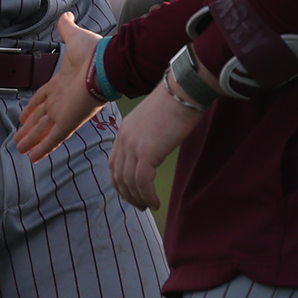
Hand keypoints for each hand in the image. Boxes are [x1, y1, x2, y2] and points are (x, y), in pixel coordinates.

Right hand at [14, 12, 104, 160]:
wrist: (106, 63)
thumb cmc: (94, 51)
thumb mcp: (75, 37)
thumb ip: (68, 28)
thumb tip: (67, 16)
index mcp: (62, 83)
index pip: (43, 98)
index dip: (33, 107)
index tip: (24, 117)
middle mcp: (62, 100)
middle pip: (41, 118)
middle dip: (30, 129)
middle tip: (18, 140)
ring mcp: (65, 112)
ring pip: (43, 130)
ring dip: (32, 140)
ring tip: (20, 150)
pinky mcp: (69, 121)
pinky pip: (53, 137)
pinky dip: (43, 148)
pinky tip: (33, 157)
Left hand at [108, 77, 202, 209]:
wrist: (183, 91)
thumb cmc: (175, 103)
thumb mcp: (152, 121)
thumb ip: (146, 137)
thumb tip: (153, 152)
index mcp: (123, 131)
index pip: (114, 164)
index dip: (120, 182)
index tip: (131, 193)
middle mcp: (123, 139)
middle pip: (118, 176)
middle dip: (128, 194)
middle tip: (140, 205)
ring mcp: (133, 146)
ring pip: (129, 182)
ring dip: (139, 198)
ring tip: (149, 206)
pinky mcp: (147, 152)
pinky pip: (142, 182)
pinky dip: (147, 196)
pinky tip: (155, 202)